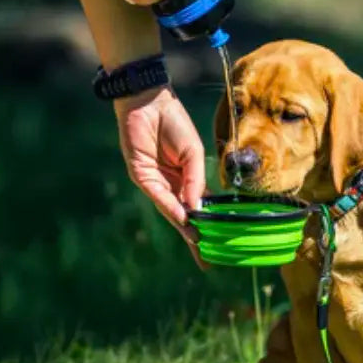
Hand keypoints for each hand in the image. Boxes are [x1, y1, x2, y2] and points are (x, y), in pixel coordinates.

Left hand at [113, 85, 207, 268]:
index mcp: (188, 178)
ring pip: (172, 211)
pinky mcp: (142, 176)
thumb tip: (199, 208)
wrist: (149, 102)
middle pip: (185, 217)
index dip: (210, 226)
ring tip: (198, 244)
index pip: (200, 208)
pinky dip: (172, 208)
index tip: (220, 246)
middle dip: (195, 238)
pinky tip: (184, 219)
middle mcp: (172, 184)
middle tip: (206, 260)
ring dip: (184, 227)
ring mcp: (157, 182)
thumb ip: (196, 180)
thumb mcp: (193, 153)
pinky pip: (160, 196)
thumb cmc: (174, 122)